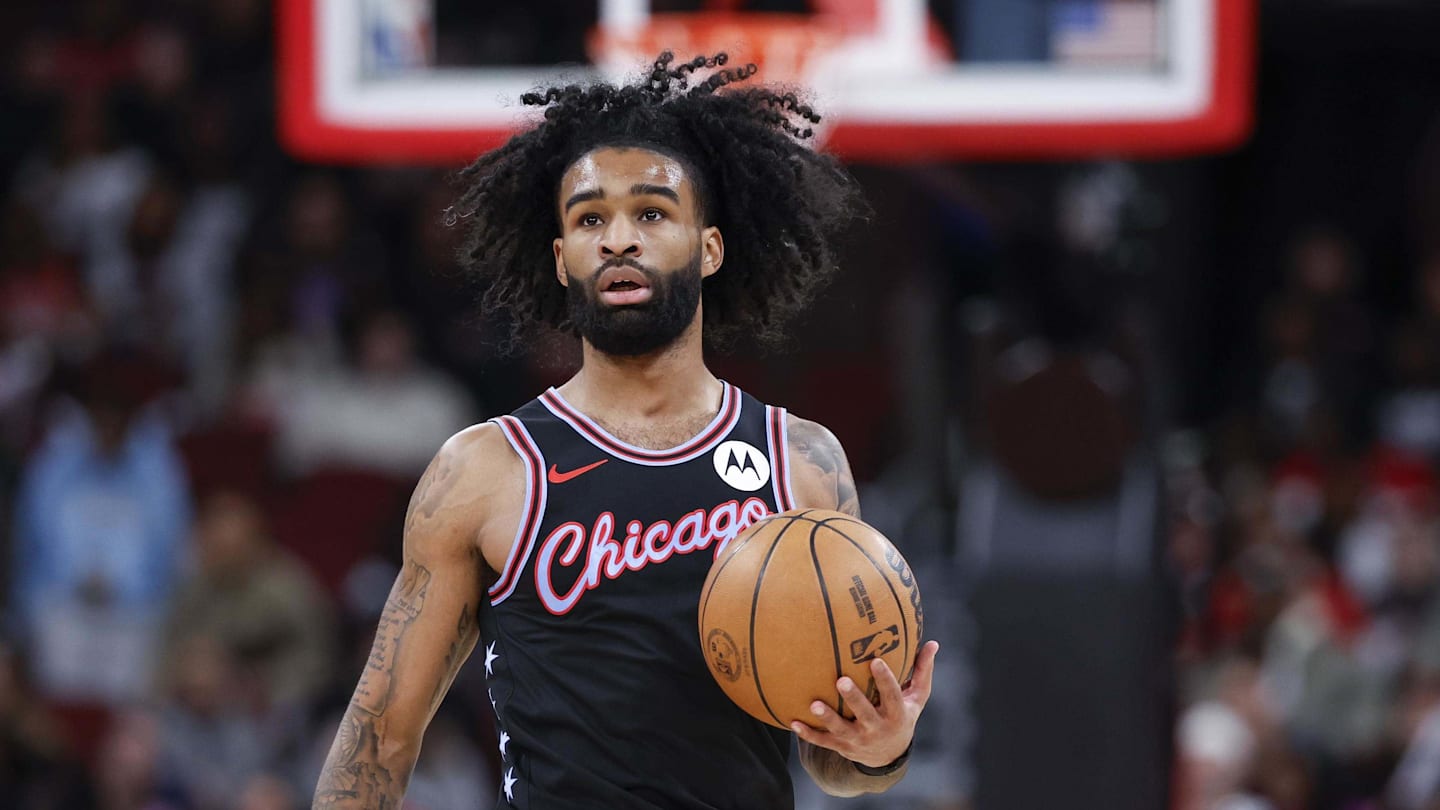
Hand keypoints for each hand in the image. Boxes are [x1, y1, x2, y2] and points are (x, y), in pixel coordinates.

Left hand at [791, 640, 939, 767]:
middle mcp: (877, 728)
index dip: (885, 679)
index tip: (875, 660)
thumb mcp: (917, 698)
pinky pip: (823, 742)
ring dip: (827, 719)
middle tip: (841, 681)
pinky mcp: (842, 746)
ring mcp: (858, 740)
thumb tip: (933, 643)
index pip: (892, 696)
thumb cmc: (903, 715)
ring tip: (814, 704)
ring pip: (841, 730)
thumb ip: (922, 671)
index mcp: (896, 714)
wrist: (889, 755)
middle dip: (854, 699)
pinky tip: (793, 722)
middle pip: (865, 714)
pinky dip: (809, 734)